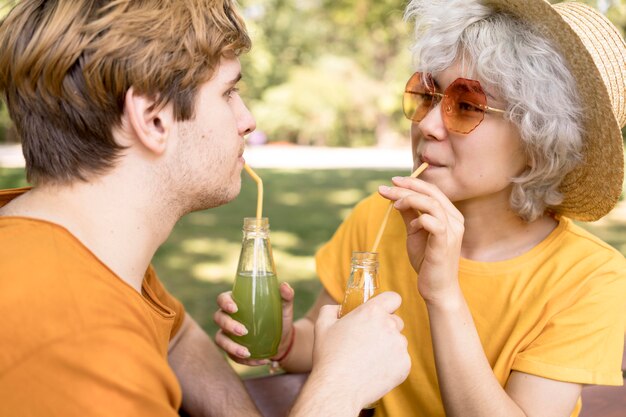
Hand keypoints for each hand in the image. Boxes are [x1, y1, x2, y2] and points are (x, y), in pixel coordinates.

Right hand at [214, 282, 294, 365]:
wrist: (283, 340)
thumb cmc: (279, 317)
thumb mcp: (284, 307)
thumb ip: (286, 295)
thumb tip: (284, 286)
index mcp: (237, 302)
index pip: (222, 299)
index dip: (225, 303)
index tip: (234, 308)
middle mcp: (229, 317)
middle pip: (218, 318)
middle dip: (228, 325)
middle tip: (243, 331)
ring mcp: (228, 334)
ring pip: (220, 339)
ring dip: (231, 347)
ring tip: (247, 353)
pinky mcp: (232, 350)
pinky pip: (232, 356)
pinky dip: (244, 360)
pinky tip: (260, 361)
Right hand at [311, 292, 409, 409]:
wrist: (338, 389)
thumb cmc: (329, 356)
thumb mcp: (322, 325)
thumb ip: (331, 309)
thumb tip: (338, 308)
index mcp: (372, 312)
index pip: (393, 298)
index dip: (387, 304)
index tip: (381, 312)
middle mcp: (390, 326)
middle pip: (396, 321)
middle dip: (385, 328)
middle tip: (367, 341)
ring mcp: (400, 347)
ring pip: (398, 342)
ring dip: (387, 347)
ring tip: (367, 360)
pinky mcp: (405, 365)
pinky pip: (401, 360)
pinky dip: (391, 364)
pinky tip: (374, 370)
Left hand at [379, 177, 463, 302]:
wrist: (437, 289)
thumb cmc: (427, 261)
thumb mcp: (415, 233)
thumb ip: (409, 215)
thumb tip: (396, 198)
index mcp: (450, 215)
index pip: (432, 191)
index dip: (412, 183)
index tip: (392, 182)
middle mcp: (455, 220)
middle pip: (431, 193)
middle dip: (407, 187)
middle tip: (387, 187)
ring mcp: (452, 232)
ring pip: (432, 204)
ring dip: (410, 200)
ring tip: (394, 205)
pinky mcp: (445, 244)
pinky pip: (434, 223)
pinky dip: (419, 219)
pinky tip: (411, 225)